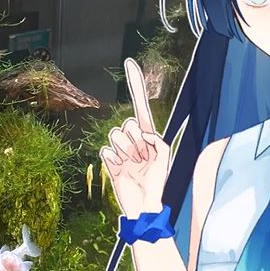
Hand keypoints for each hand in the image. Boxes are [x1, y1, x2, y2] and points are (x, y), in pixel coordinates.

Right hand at [100, 58, 170, 219]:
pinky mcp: (109, 162)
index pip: (141, 107)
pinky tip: (121, 171)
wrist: (142, 206)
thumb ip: (157, 140)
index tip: (130, 64)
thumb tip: (143, 132)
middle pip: (127, 124)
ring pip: (115, 136)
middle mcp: (133, 140)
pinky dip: (113, 160)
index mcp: (147, 136)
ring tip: (134, 167)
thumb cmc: (157, 184)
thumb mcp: (164, 158)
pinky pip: (105, 150)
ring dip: (127, 152)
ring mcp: (120, 150)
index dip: (136, 86)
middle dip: (135, 142)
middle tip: (143, 159)